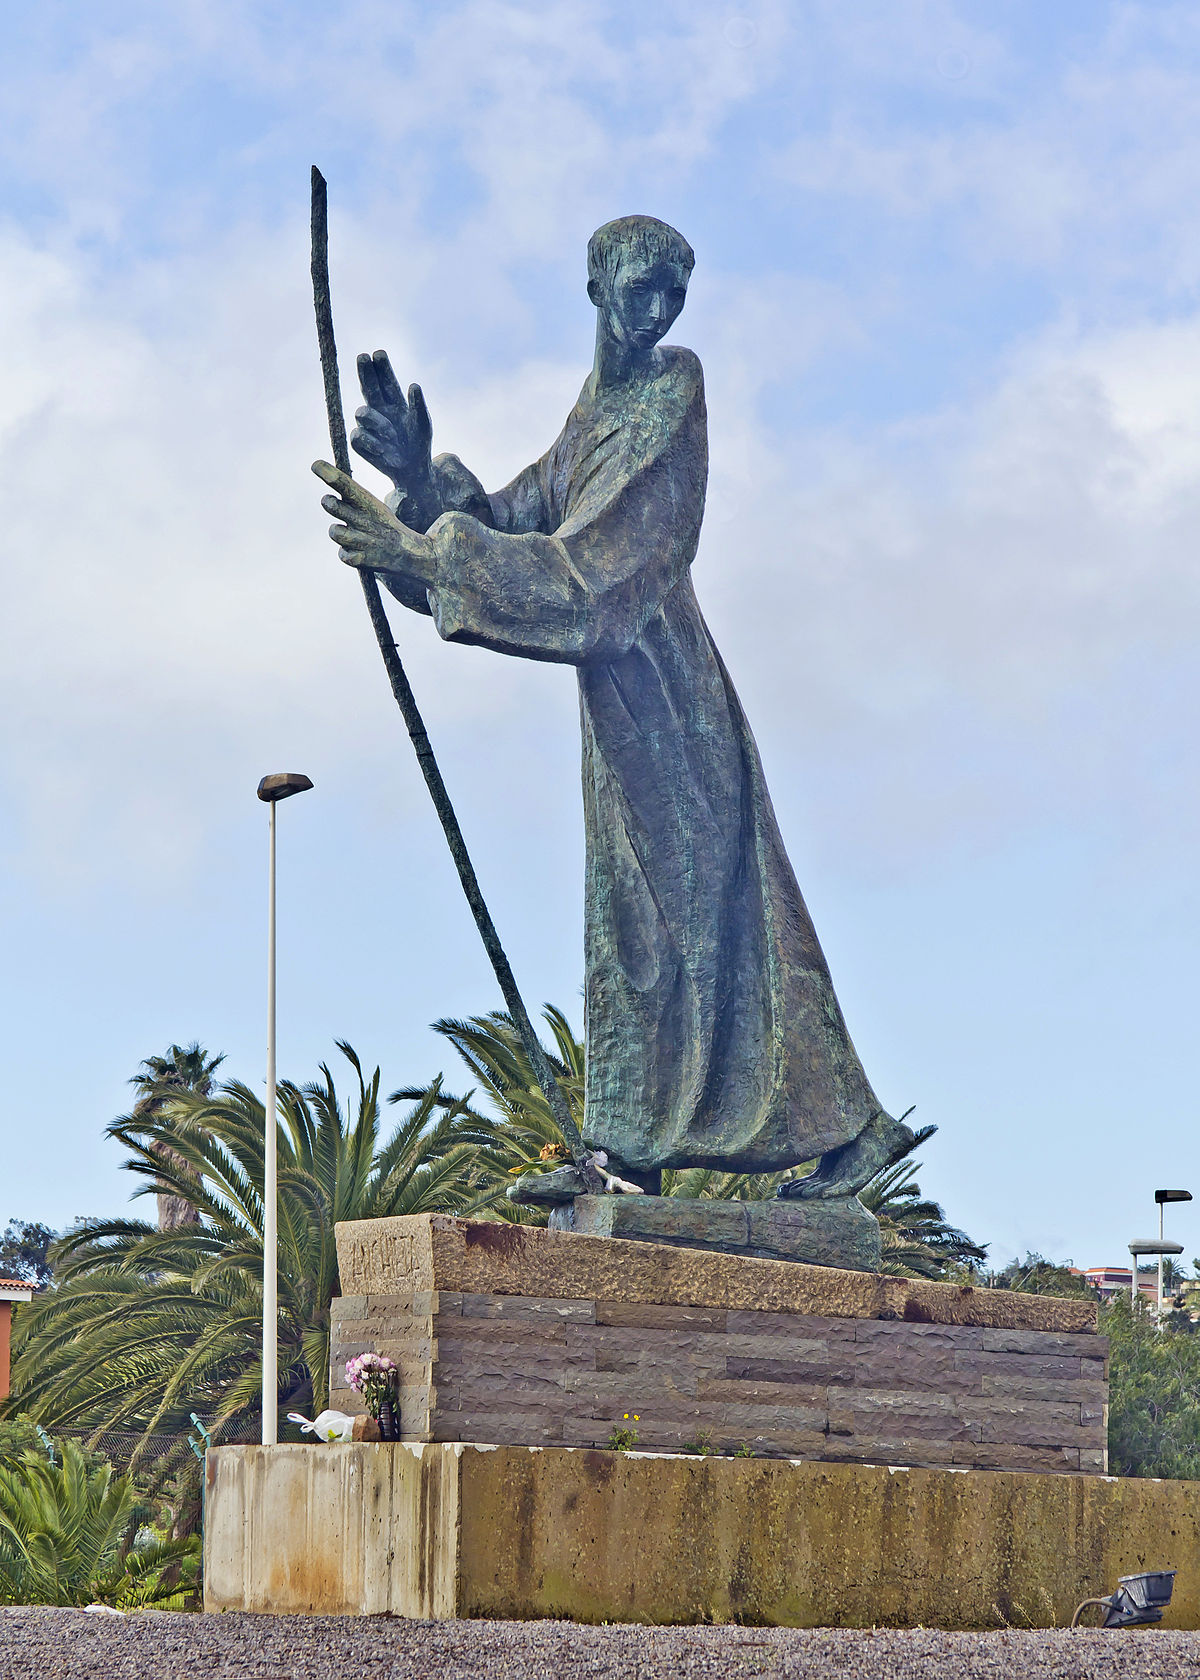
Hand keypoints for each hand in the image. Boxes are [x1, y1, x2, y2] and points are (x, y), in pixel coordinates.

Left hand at [313, 461, 435, 585]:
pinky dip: (347, 553)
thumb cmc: (384, 526)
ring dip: (338, 532)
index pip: (347, 485)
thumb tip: (320, 472)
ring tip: (351, 534)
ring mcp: (364, 540)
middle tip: (330, 502)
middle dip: (329, 502)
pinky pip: (342, 554)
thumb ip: (349, 494)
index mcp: (369, 503)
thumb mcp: (373, 505)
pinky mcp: (362, 560)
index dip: (330, 475)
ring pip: (334, 532)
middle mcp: (365, 519)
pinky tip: (358, 551)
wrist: (411, 553)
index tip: (315, 465)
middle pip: (334, 506)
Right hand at [350, 350, 434, 504]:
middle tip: (363, 357)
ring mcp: (368, 425)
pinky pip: (358, 435)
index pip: (385, 380)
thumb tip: (414, 385)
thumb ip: (419, 405)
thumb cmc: (420, 445)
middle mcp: (379, 409)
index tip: (378, 354)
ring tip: (392, 435)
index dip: (381, 367)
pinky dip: (371, 442)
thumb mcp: (424, 425)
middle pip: (367, 385)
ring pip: (362, 412)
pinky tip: (383, 450)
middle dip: (365, 371)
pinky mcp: (360, 442)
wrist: (413, 471)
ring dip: (377, 423)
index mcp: (394, 402)